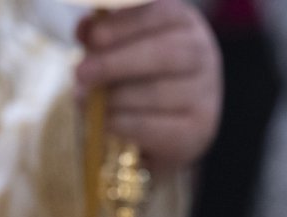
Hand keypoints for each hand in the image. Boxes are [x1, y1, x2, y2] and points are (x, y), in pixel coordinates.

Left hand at [75, 0, 221, 172]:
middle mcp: (203, 55)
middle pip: (164, 54)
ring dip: (115, 98)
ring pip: (158, 94)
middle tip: (81, 73)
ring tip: (86, 101)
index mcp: (184, 24)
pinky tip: (105, 122)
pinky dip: (124, 124)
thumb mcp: (124, 45)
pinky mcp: (197, 131)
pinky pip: (157, 128)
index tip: (94, 38)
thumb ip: (103, 35)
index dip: (125, 26)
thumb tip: (85, 32)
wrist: (174, 120)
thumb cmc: (142, 73)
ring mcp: (205, 95)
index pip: (160, 15)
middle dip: (116, 63)